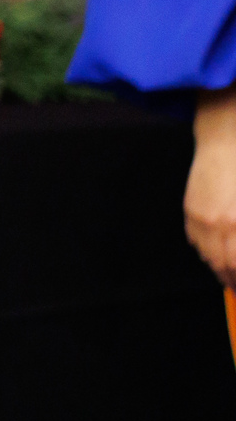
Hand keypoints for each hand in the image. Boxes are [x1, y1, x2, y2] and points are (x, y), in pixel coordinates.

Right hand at [188, 89, 235, 286]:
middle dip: (231, 278)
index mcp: (235, 224)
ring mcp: (200, 216)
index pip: (235, 263)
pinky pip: (194, 238)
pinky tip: (214, 253)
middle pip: (221, 264)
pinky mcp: (190, 208)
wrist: (225, 142)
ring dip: (218, 267)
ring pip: (205, 254)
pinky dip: (204, 250)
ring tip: (228, 274)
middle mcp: (216, 223)